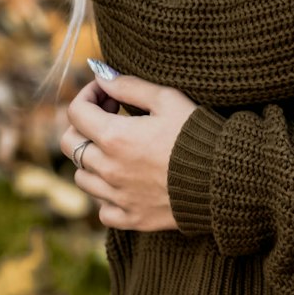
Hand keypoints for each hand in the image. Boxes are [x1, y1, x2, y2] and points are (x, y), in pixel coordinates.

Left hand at [60, 74, 197, 230]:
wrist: (222, 178)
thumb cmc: (197, 133)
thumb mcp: (167, 99)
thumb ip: (129, 86)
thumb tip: (102, 76)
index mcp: (115, 136)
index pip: (76, 112)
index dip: (88, 95)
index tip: (107, 92)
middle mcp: (109, 169)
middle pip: (70, 145)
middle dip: (83, 125)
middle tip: (111, 115)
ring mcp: (118, 196)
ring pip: (81, 178)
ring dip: (92, 159)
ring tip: (118, 148)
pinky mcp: (131, 217)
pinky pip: (103, 209)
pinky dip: (107, 195)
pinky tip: (125, 181)